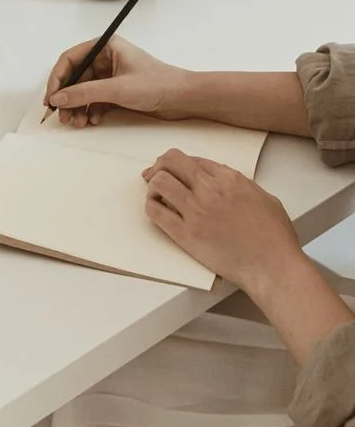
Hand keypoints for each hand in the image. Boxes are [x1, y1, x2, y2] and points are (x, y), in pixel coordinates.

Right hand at [44, 36, 190, 127]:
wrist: (184, 99)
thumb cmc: (156, 84)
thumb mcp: (117, 88)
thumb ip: (85, 93)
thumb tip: (57, 99)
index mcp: (105, 47)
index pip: (70, 59)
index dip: (58, 78)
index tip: (51, 98)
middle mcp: (106, 59)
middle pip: (75, 77)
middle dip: (67, 98)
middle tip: (62, 117)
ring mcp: (111, 76)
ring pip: (84, 91)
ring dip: (77, 107)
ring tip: (77, 123)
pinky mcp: (117, 91)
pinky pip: (95, 100)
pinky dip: (90, 111)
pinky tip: (93, 121)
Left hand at [143, 149, 302, 297]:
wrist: (272, 266)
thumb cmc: (275, 237)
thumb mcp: (263, 197)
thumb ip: (240, 185)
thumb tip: (223, 182)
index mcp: (229, 178)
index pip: (192, 159)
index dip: (178, 163)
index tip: (170, 168)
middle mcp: (209, 189)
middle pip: (171, 162)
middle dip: (160, 166)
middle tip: (154, 175)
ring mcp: (196, 211)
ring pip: (159, 182)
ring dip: (153, 185)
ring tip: (156, 195)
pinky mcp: (187, 235)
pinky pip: (157, 213)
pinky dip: (151, 207)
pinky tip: (156, 210)